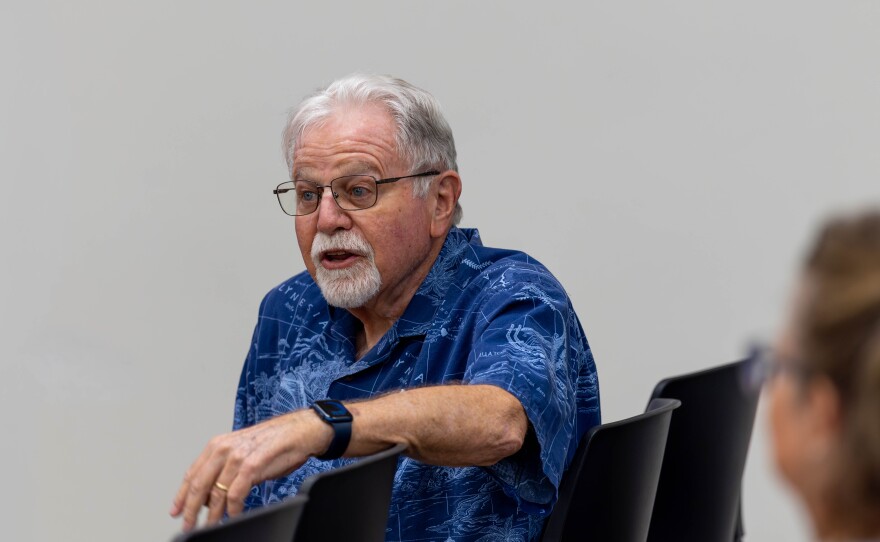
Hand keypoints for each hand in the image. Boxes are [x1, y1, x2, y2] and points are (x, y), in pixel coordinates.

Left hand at [169, 409, 331, 530]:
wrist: (300, 430)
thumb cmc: (275, 442)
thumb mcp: (243, 452)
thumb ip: (226, 469)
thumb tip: (213, 494)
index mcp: (218, 445)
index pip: (192, 473)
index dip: (182, 495)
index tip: (176, 511)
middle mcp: (224, 449)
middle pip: (199, 485)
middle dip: (192, 509)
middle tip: (188, 525)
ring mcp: (237, 457)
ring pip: (216, 493)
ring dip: (213, 515)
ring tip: (211, 526)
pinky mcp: (252, 465)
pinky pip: (236, 494)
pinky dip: (233, 509)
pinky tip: (233, 516)